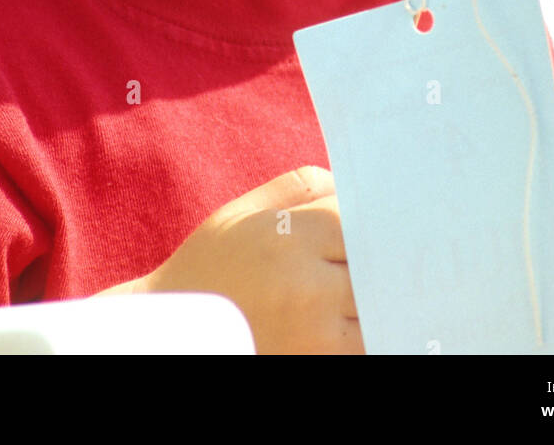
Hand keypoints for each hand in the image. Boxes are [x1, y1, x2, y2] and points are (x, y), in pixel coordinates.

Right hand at [146, 165, 362, 354]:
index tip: (371, 218)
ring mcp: (314, 337)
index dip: (368, 217)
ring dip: (374, 300)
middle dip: (377, 259)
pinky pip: (360, 346)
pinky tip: (348, 316)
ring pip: (376, 313)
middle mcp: (307, 289)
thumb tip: (352, 188)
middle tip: (379, 254)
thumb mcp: (246, 211)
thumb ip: (302, 188)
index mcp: (290, 238)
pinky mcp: (314, 364)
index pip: (358, 219)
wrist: (174, 334)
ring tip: (358, 288)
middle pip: (375, 266)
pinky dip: (362, 332)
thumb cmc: (211, 265)